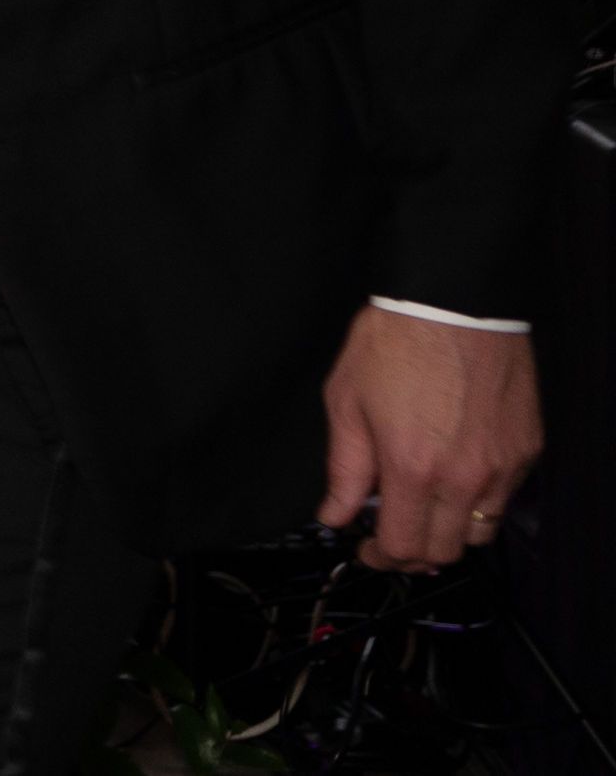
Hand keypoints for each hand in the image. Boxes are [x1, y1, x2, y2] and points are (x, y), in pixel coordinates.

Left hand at [317, 302, 541, 569]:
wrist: (454, 305)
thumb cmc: (396, 343)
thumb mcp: (347, 401)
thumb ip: (344, 468)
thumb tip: (336, 514)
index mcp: (413, 469)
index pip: (404, 547)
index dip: (382, 558)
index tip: (369, 551)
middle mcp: (464, 477)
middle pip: (445, 551)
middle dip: (414, 553)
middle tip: (392, 535)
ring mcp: (502, 467)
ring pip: (481, 532)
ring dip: (449, 532)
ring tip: (424, 510)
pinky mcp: (527, 451)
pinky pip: (505, 498)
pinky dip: (479, 502)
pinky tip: (455, 479)